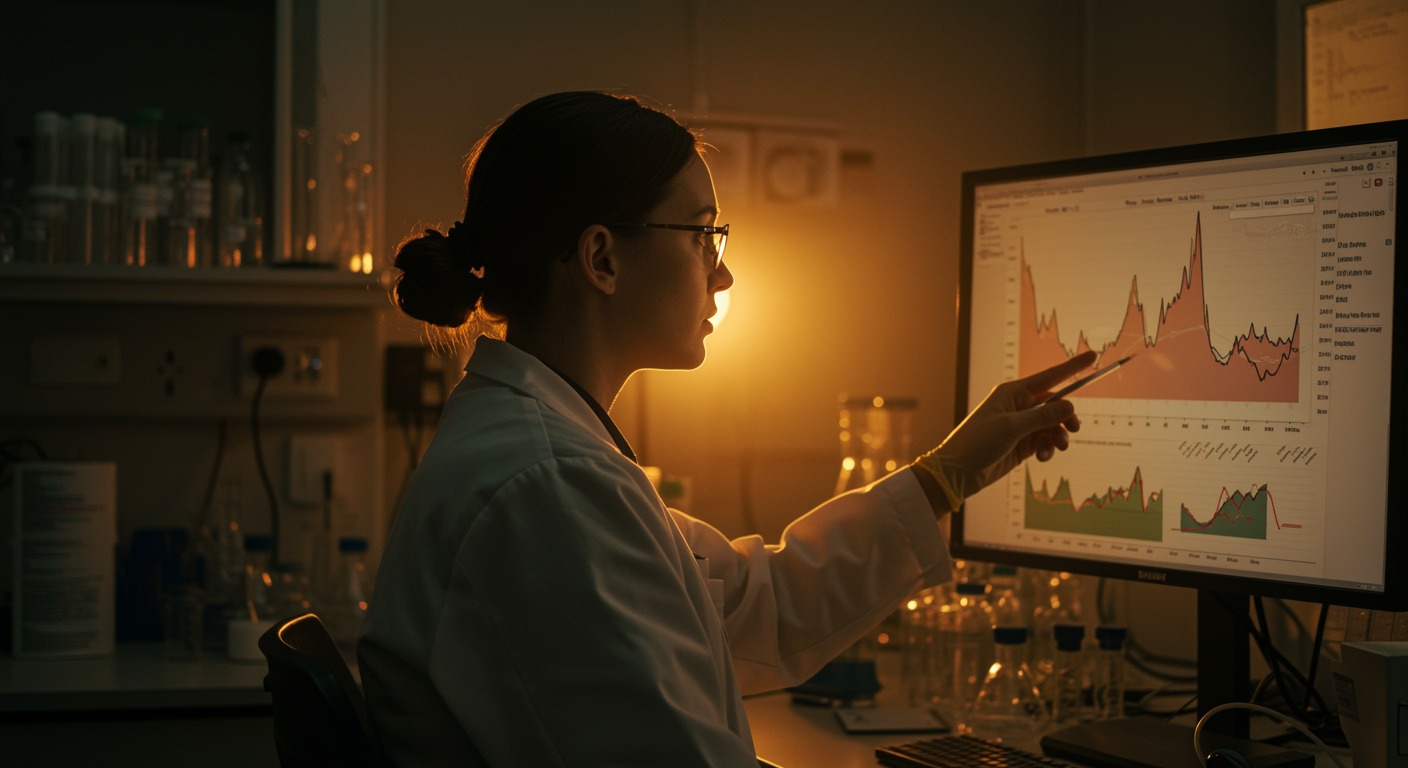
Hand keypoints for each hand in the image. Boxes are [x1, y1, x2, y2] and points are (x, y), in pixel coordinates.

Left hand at [919, 351, 1096, 496]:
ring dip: (1059, 436)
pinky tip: (1042, 457)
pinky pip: (1045, 441)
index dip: (1072, 367)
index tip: (1092, 356)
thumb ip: (1043, 417)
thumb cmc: (978, 442)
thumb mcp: (1011, 427)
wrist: (959, 472)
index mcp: (1012, 393)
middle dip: (1066, 416)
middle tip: (1073, 428)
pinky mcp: (1022, 444)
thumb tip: (1069, 407)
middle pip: (1055, 404)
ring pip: (1053, 425)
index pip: (1050, 377)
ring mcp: (1021, 426)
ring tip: (1057, 447)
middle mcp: (1018, 406)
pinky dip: (1048, 448)